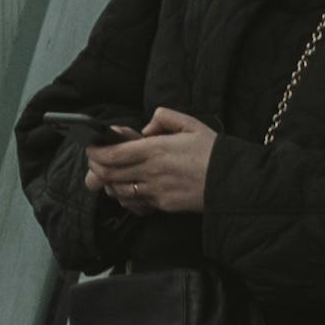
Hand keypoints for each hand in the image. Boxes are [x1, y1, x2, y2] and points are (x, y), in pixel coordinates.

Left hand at [88, 108, 216, 218]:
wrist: (233, 181)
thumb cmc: (213, 152)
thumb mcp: (191, 124)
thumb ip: (164, 118)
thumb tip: (146, 128)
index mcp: (156, 149)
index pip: (114, 153)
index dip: (96, 152)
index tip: (91, 147)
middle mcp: (152, 172)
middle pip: (109, 174)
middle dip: (96, 168)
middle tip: (94, 162)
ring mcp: (156, 191)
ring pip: (118, 191)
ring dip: (108, 183)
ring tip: (107, 175)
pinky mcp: (163, 205)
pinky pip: (135, 204)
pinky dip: (125, 198)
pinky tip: (127, 191)